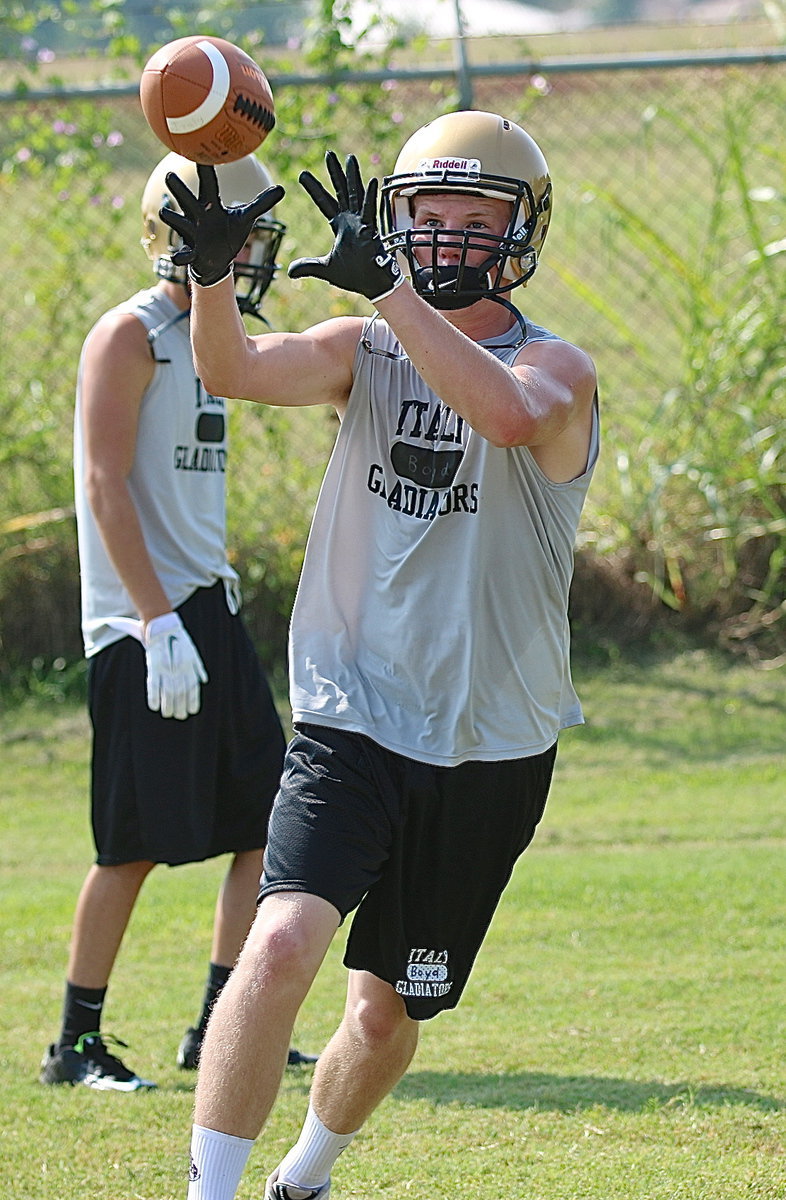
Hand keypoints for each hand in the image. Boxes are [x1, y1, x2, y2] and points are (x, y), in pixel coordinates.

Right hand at [144, 612, 207, 719]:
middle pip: (181, 693)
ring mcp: (167, 668)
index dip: (193, 701)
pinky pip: (153, 684)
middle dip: (180, 707)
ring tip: (167, 714)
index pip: (193, 689)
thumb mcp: (193, 653)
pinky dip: (154, 696)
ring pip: (169, 692)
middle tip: (179, 716)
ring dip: (168, 705)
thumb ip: (198, 667)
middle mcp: (180, 669)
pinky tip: (154, 707)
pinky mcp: (154, 665)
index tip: (191, 711)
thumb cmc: (178, 639)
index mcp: (190, 667)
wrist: (163, 625)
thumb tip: (204, 680)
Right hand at [160, 164, 284, 286]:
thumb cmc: (229, 234)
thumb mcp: (246, 218)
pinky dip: (180, 256)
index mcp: (210, 205)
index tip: (196, 149)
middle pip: (186, 199)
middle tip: (169, 175)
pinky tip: (177, 258)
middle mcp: (197, 216)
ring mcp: (191, 234)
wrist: (218, 260)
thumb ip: (261, 204)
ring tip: (166, 212)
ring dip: (173, 219)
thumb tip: (281, 189)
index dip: (204, 167)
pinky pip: (182, 254)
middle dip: (178, 189)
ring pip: (178, 223)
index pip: (208, 183)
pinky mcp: (191, 253)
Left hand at [288, 151, 403, 302]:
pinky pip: (370, 210)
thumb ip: (308, 266)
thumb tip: (290, 271)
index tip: (303, 174)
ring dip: (353, 176)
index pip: (325, 202)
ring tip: (349, 159)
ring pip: (356, 194)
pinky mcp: (371, 230)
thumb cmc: (354, 275)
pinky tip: (371, 181)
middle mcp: (351, 220)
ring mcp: (362, 223)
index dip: (315, 189)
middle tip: (328, 154)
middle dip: (335, 172)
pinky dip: (370, 196)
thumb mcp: (325, 269)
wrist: (372, 284)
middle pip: (341, 190)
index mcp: (341, 226)